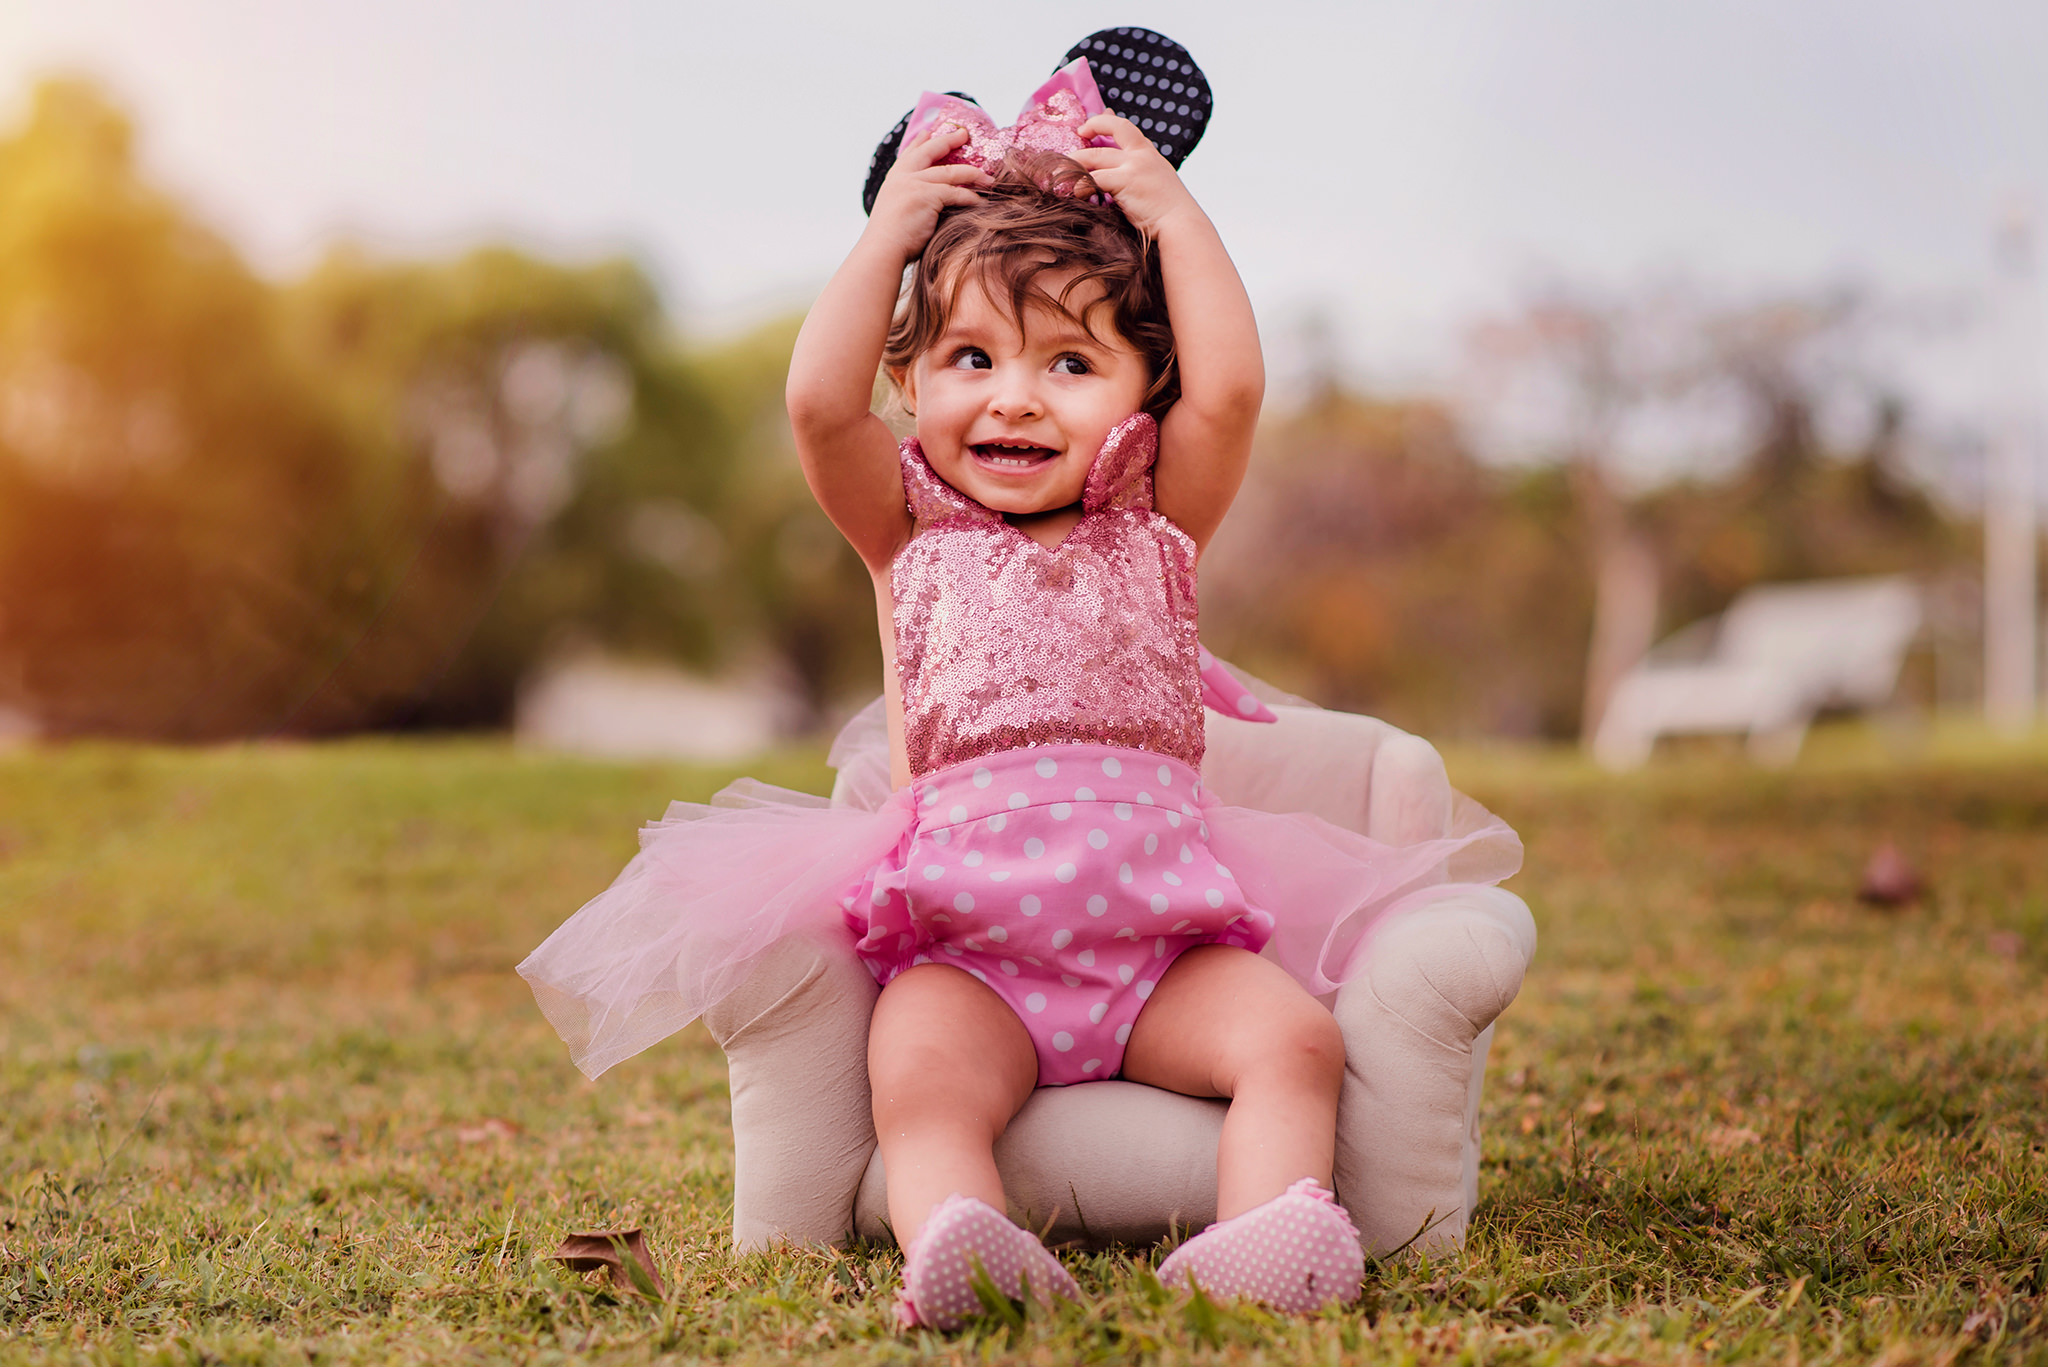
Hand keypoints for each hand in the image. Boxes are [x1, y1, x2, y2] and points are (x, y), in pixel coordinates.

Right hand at [864, 125, 992, 262]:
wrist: (882, 251)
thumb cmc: (890, 242)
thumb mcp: (896, 212)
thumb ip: (910, 201)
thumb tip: (932, 205)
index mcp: (894, 179)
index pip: (909, 154)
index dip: (920, 141)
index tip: (928, 131)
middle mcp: (903, 176)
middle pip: (930, 151)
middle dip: (949, 140)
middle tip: (964, 133)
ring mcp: (914, 183)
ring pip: (951, 172)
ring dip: (973, 174)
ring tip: (989, 178)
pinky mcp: (927, 195)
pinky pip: (957, 193)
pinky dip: (972, 199)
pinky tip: (982, 203)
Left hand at [1070, 114, 1201, 237]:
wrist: (1183, 225)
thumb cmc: (1169, 214)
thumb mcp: (1157, 184)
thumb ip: (1140, 173)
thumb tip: (1114, 179)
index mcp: (1149, 153)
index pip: (1122, 127)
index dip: (1101, 123)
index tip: (1085, 128)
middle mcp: (1141, 154)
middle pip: (1100, 145)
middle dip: (1077, 152)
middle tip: (1062, 162)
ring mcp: (1133, 166)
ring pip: (1092, 158)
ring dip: (1072, 168)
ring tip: (1059, 178)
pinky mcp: (1125, 181)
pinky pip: (1093, 178)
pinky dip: (1080, 186)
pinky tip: (1074, 194)